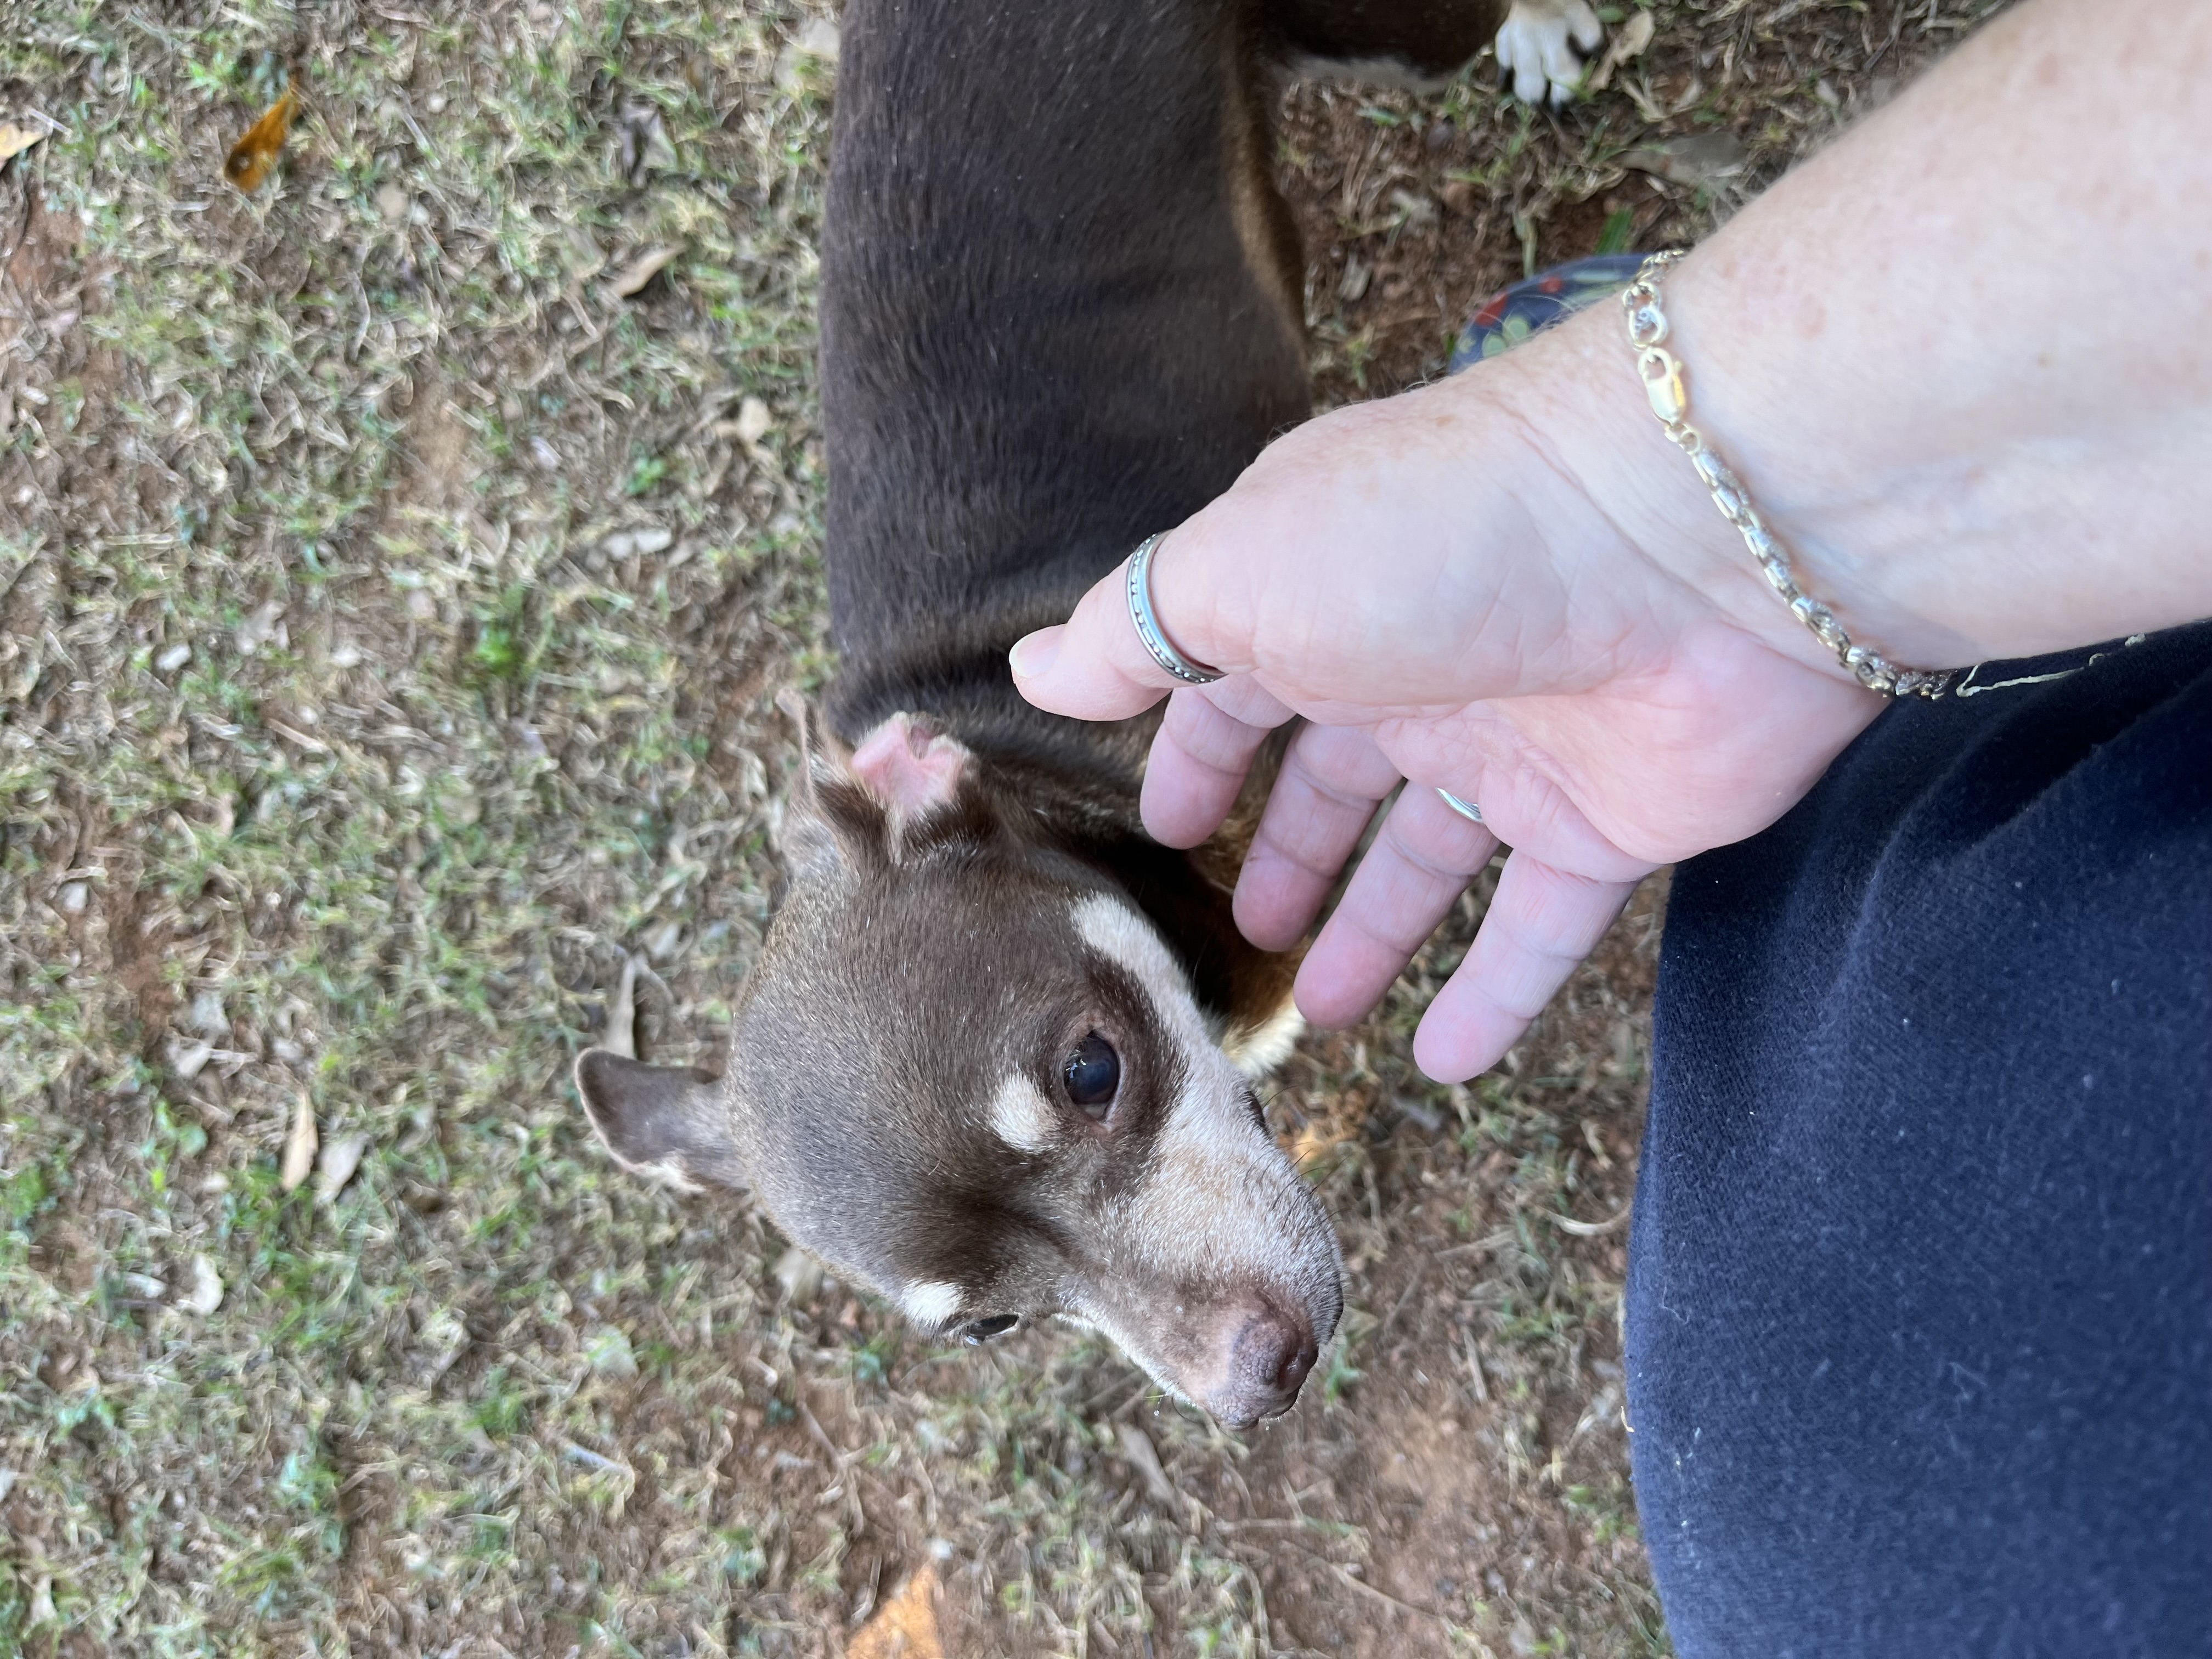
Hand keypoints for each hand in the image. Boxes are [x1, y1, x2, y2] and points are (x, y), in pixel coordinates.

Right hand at [1012, 309, 1882, 1080]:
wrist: (1704, 535)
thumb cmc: (1444, 532)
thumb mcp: (1243, 565)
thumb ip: (1138, 629)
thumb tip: (1031, 667)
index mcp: (1321, 597)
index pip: (1235, 686)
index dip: (1194, 756)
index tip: (1159, 831)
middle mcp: (1416, 669)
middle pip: (1335, 782)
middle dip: (1285, 854)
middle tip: (1242, 941)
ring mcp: (1517, 749)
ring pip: (1427, 865)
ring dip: (1372, 936)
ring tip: (1318, 1016)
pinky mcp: (1611, 823)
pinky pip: (1539, 931)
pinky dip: (1492, 997)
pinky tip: (1442, 1065)